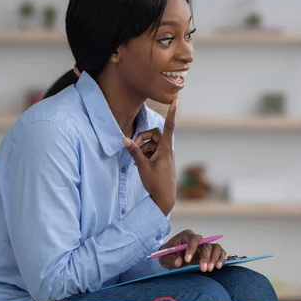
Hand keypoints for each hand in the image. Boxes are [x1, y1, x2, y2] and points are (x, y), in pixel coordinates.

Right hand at [123, 99, 176, 214]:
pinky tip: (141, 166)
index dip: (171, 113)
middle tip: (134, 146)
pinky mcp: (163, 162)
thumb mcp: (142, 167)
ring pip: (152, 144)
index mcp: (166, 149)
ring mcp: (166, 156)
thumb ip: (134, 152)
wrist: (164, 200)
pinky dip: (145, 155)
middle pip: (155, 135)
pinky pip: (153, 152)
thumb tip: (124, 139)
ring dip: (143, 149)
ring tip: (139, 162)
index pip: (169, 126)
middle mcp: (167, 150)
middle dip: (143, 138)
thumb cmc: (156, 183)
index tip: (175, 100)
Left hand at [158, 230, 226, 271]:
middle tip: (203, 269)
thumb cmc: (169, 255)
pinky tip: (218, 266)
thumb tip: (179, 261)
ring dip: (215, 258)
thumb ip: (170, 259)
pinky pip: (220, 253)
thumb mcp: (164, 257)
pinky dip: (221, 259)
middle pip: (206, 245)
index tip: (187, 260)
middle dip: (205, 257)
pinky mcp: (211, 253)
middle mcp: (198, 240)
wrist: (172, 258)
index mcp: (186, 236)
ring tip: (210, 269)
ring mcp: (205, 246)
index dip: (191, 248)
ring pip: (216, 247)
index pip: (192, 238)